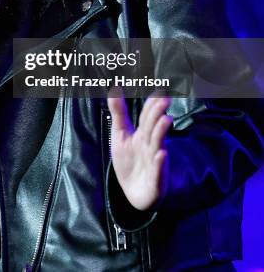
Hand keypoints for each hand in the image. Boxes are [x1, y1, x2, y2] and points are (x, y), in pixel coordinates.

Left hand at [107, 91, 172, 210]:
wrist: (133, 192)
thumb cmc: (129, 161)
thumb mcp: (120, 135)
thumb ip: (119, 113)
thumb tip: (114, 88)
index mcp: (143, 134)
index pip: (148, 117)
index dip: (152, 105)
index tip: (158, 92)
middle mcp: (151, 146)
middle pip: (153, 128)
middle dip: (158, 115)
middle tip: (164, 100)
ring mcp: (155, 162)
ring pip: (158, 145)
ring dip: (161, 133)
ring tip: (165, 120)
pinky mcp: (156, 181)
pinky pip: (158, 172)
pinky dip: (160, 163)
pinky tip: (161, 154)